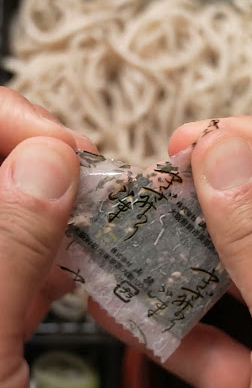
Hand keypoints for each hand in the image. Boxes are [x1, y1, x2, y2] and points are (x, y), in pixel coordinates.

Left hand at [0, 88, 89, 387]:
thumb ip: (5, 244)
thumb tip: (46, 160)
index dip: (6, 127)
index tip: (62, 148)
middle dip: (39, 157)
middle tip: (93, 175)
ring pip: (15, 212)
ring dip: (61, 203)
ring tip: (106, 210)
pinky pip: (32, 261)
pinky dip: (67, 250)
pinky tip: (96, 256)